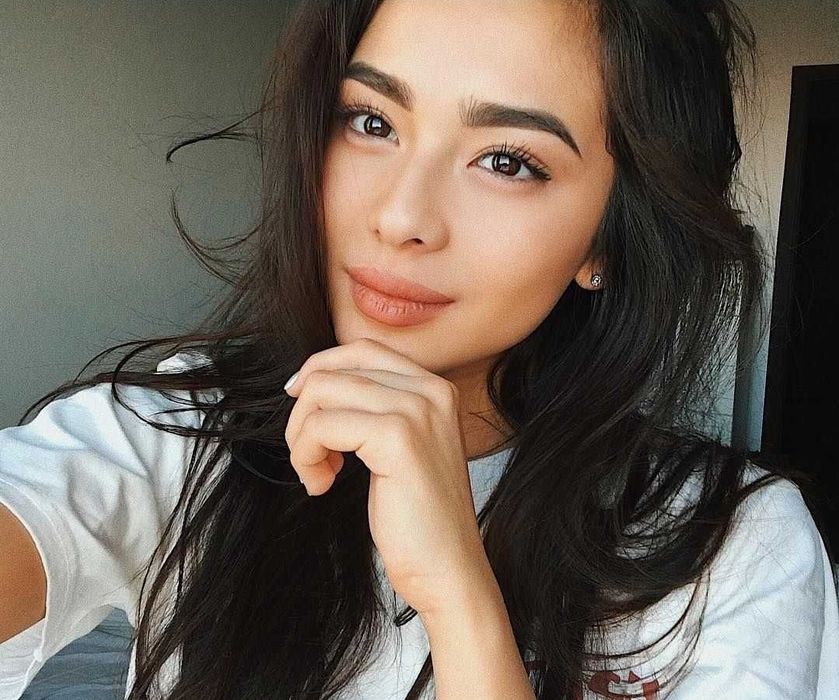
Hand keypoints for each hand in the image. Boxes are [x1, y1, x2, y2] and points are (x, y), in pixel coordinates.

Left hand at [283, 338, 495, 615]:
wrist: (448, 569)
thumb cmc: (417, 517)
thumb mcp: (399, 446)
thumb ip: (373, 408)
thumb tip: (311, 382)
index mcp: (434, 388)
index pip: (361, 350)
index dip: (319, 370)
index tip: (299, 404)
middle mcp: (430, 390)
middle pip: (334, 369)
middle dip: (303, 412)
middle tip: (309, 455)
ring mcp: (417, 410)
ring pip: (320, 394)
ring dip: (301, 438)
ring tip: (318, 473)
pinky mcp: (398, 438)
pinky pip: (321, 426)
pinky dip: (307, 457)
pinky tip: (323, 486)